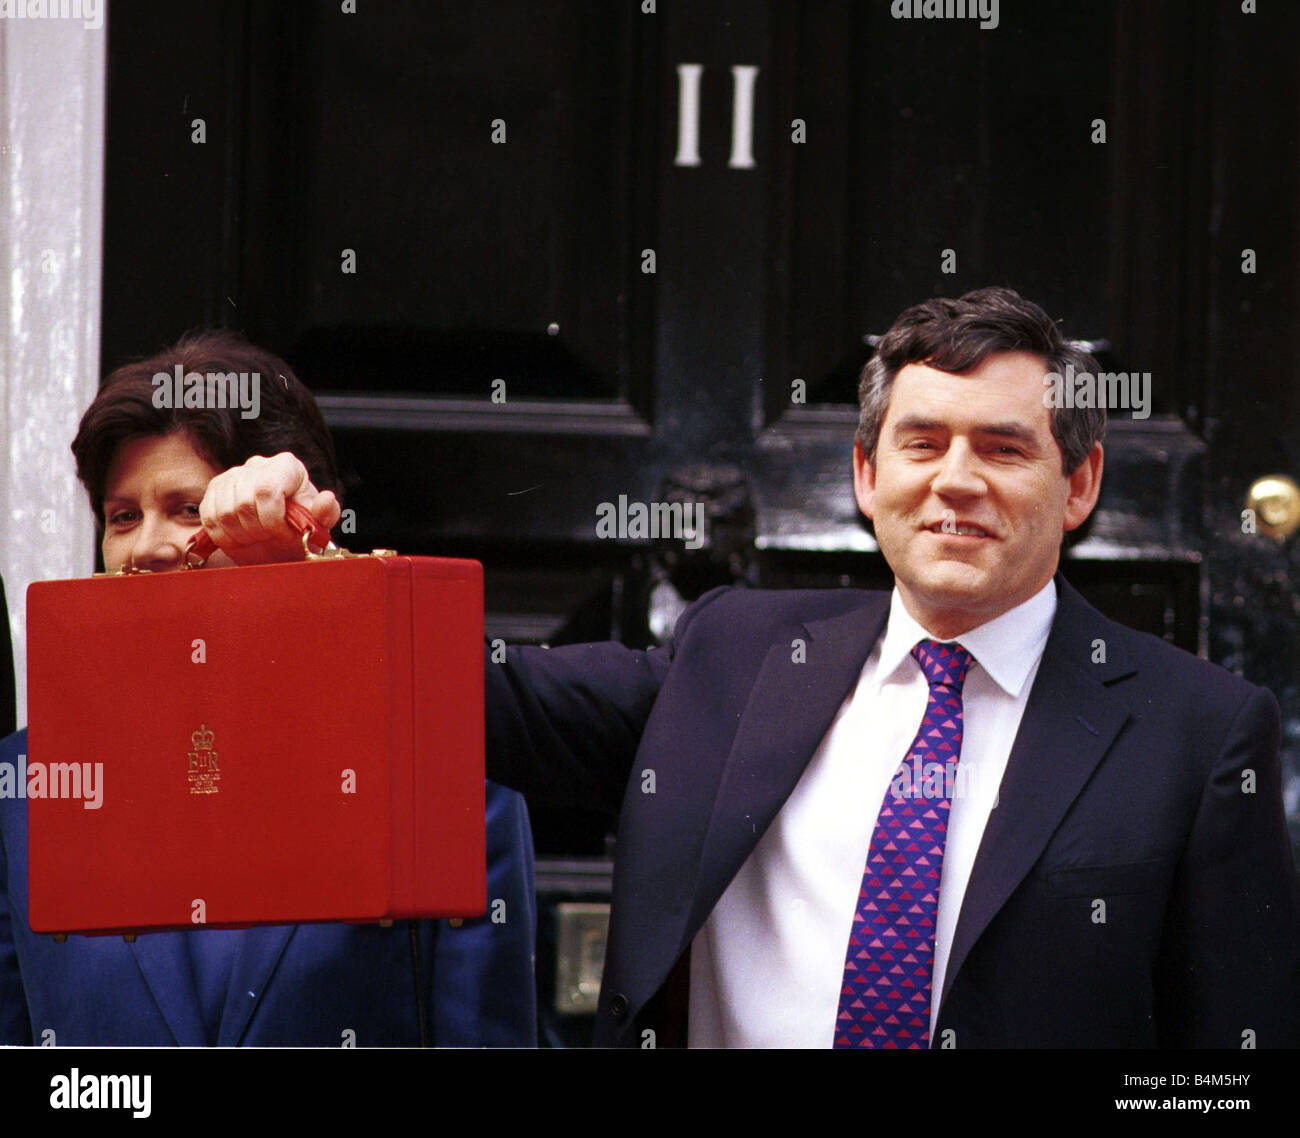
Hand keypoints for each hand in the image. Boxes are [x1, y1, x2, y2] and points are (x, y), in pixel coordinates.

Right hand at [198, 453, 342, 565]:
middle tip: (269, 537)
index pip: (266, 490)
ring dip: (242, 535)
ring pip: (224, 513)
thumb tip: (326, 499)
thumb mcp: (318, 525)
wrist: (278, 541)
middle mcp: (257, 464)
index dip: (272, 519)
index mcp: (286, 466)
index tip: (283, 534)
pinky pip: (210, 518)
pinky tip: (241, 537)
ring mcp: (231, 476)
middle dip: (258, 530)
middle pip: (244, 503)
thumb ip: (326, 513)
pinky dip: (225, 536)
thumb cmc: (300, 529)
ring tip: (257, 537)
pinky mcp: (213, 492)